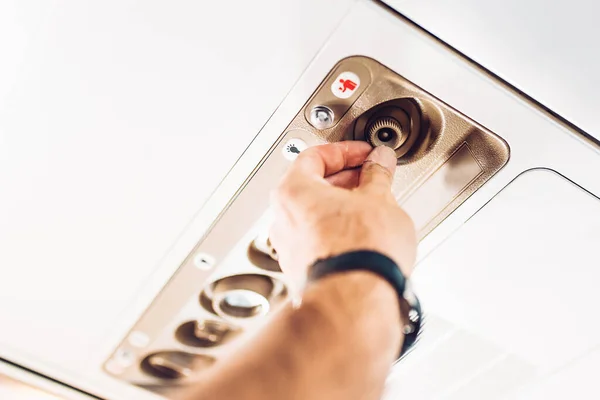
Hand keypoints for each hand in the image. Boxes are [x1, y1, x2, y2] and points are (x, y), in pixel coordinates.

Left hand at [269, 141, 416, 286]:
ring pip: (314, 216)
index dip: (345, 152)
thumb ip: (377, 175)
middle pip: (312, 186)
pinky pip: (317, 240)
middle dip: (345, 179)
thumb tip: (378, 162)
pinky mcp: (301, 271)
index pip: (315, 156)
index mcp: (293, 191)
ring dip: (342, 207)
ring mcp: (288, 248)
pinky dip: (337, 232)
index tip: (365, 155)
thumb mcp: (379, 199)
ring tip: (373, 208)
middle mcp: (282, 219)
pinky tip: (363, 236)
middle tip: (372, 177)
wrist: (356, 302)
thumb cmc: (360, 252)